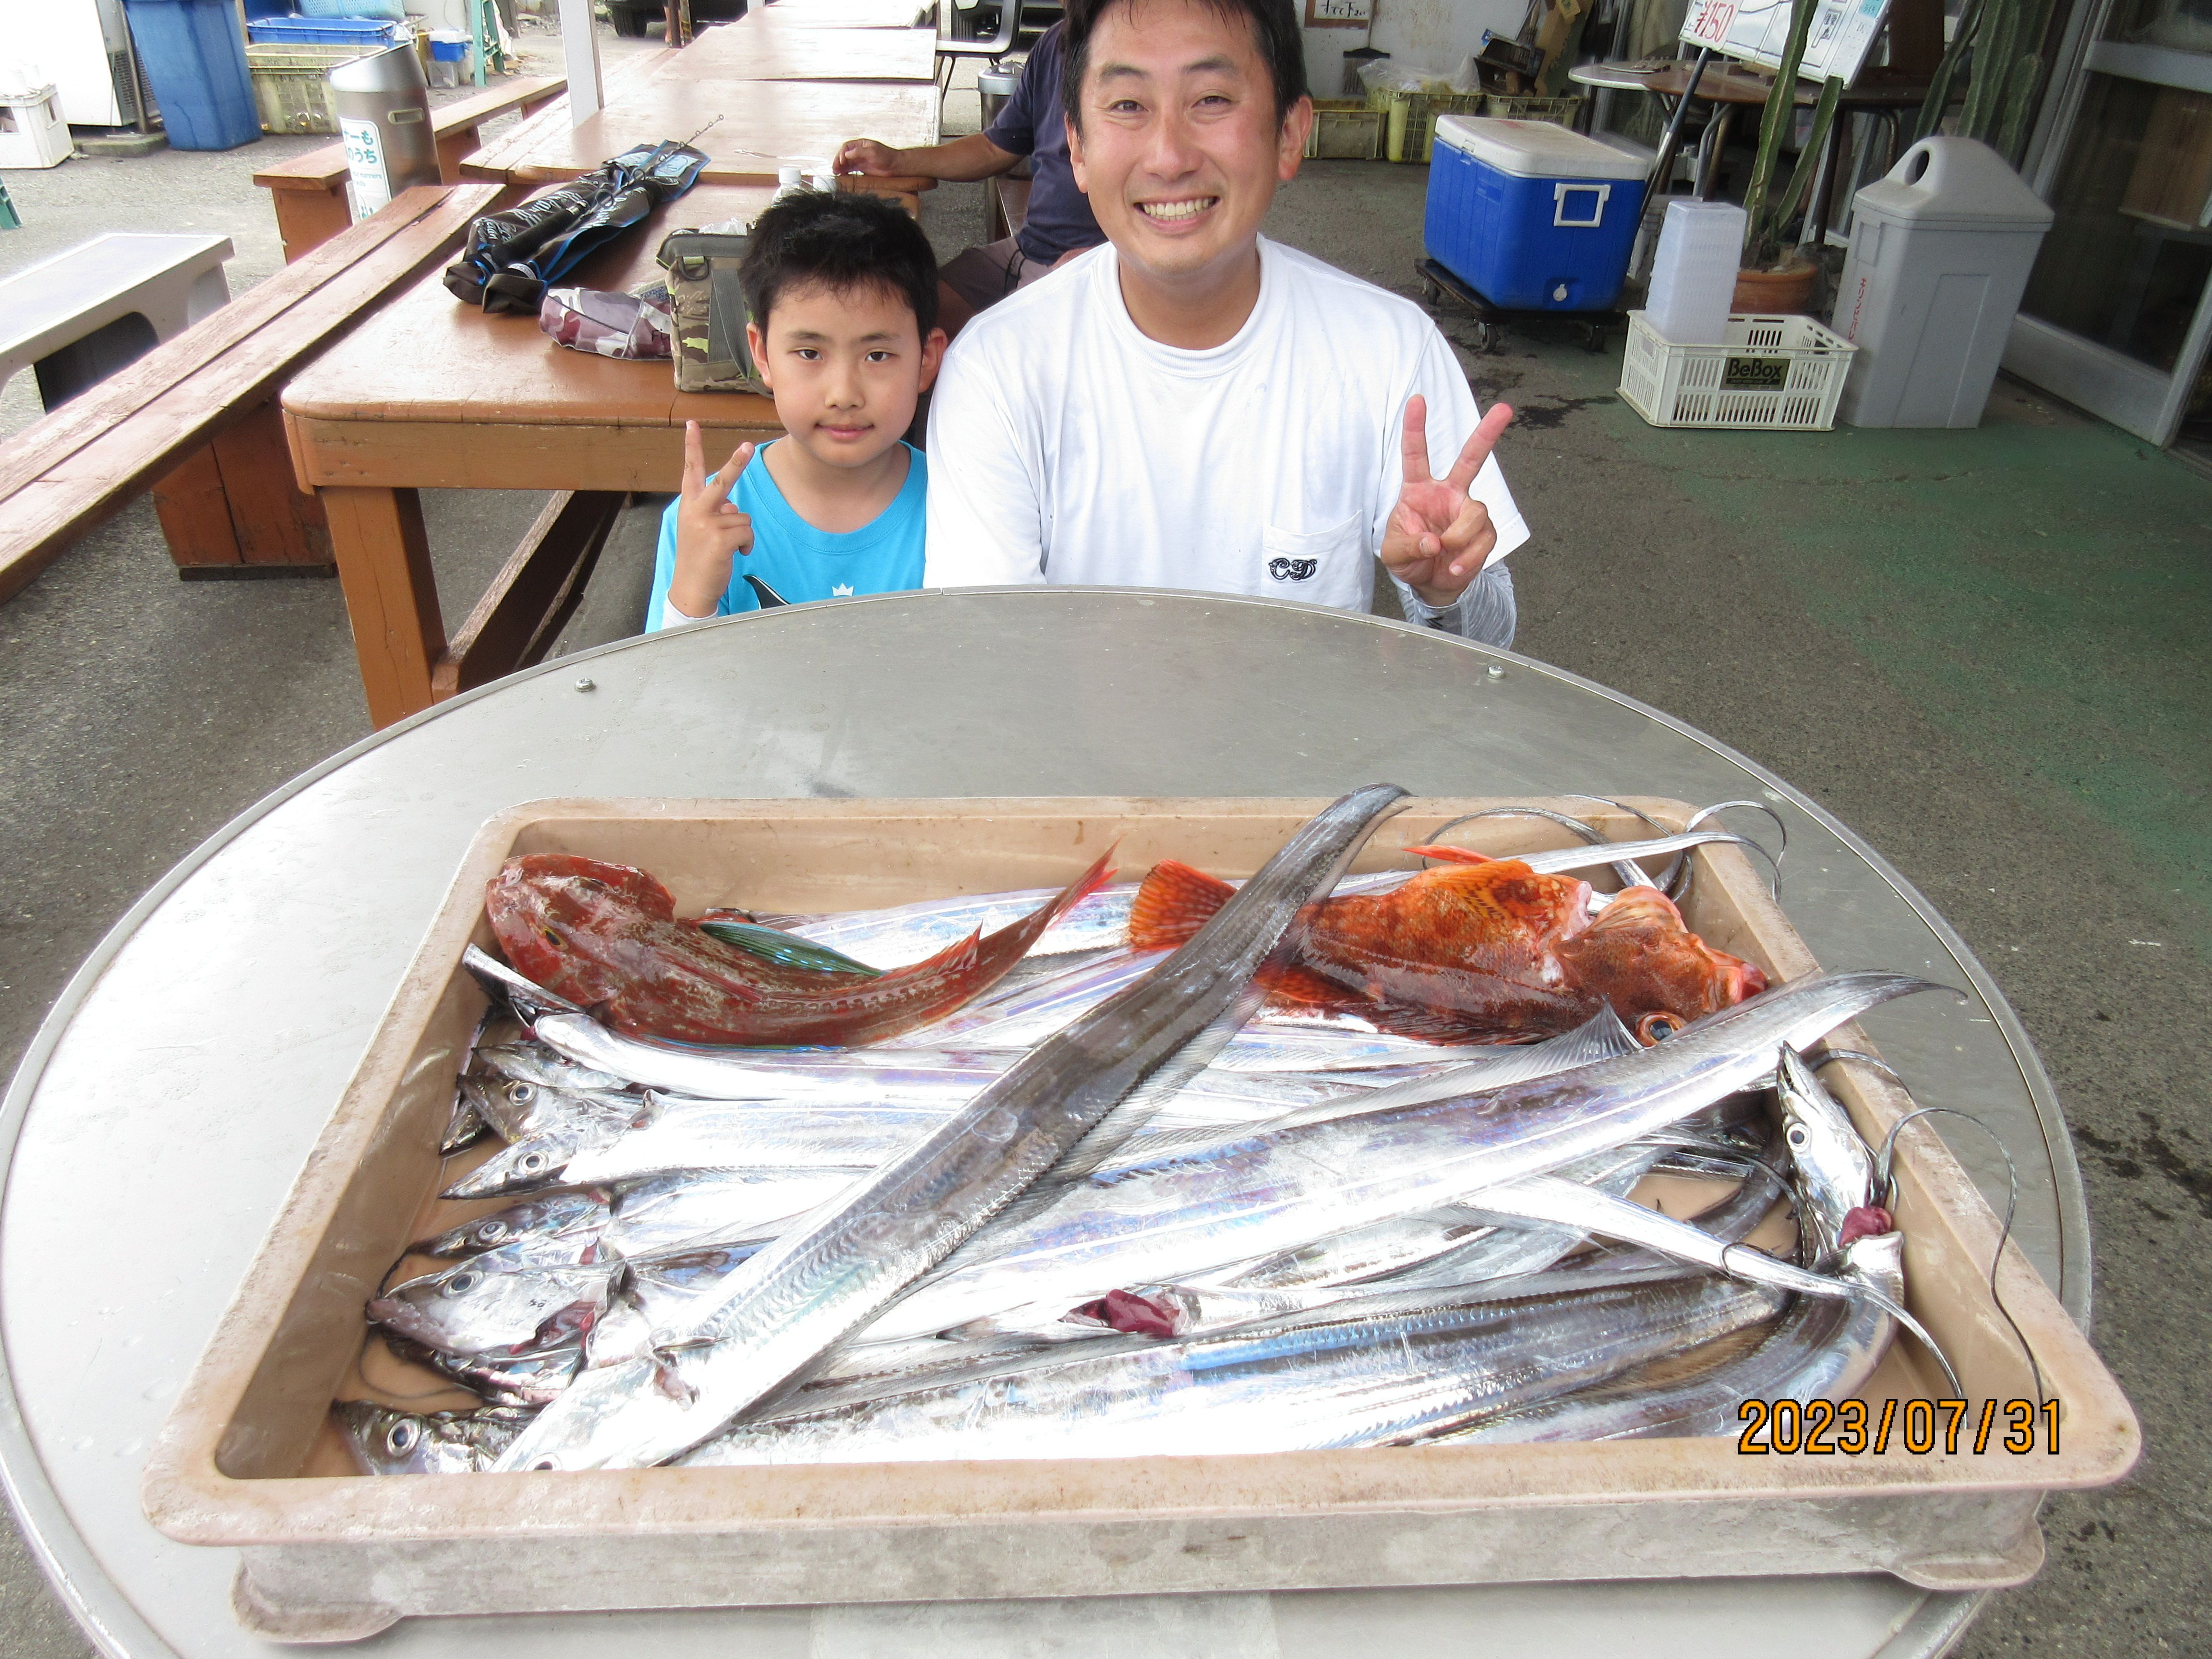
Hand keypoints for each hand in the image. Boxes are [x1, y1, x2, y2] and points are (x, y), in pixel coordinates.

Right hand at [668, 421, 754, 619]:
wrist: (691, 588)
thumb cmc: (699, 558)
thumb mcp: (701, 529)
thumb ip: (715, 512)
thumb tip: (732, 506)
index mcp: (688, 505)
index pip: (690, 471)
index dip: (692, 447)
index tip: (692, 424)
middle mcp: (695, 511)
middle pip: (721, 481)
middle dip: (737, 463)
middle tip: (749, 446)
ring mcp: (706, 525)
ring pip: (743, 517)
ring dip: (742, 534)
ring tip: (727, 548)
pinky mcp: (719, 540)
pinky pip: (747, 533)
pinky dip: (747, 545)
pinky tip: (734, 554)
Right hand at [835, 138, 903, 175]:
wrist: (895, 167)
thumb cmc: (887, 157)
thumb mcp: (873, 152)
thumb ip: (859, 152)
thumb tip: (846, 154)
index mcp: (861, 144)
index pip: (847, 147)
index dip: (842, 154)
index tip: (841, 161)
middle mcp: (858, 152)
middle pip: (844, 155)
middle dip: (838, 161)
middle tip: (834, 169)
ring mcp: (860, 160)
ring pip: (846, 163)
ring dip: (839, 167)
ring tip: (835, 173)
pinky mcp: (861, 169)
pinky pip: (850, 170)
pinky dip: (845, 172)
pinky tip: (841, 176)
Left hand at [1378, 396, 1513, 607]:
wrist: (1430, 584)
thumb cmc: (1409, 559)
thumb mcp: (1395, 555)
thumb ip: (1409, 546)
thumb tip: (1433, 542)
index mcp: (1418, 490)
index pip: (1416, 454)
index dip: (1415, 428)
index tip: (1416, 400)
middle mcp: (1447, 493)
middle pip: (1470, 458)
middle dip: (1487, 434)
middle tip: (1505, 409)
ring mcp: (1468, 511)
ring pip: (1476, 513)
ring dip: (1460, 538)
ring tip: (1445, 554)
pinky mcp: (1484, 532)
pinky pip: (1483, 540)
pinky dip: (1468, 558)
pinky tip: (1455, 567)